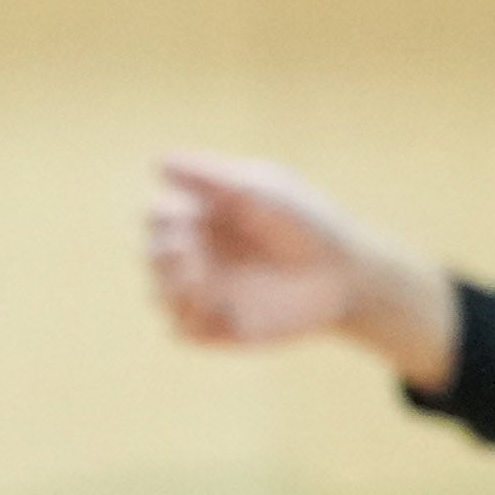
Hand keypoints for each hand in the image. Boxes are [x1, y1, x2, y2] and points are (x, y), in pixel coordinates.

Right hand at [145, 153, 459, 389]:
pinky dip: (189, 320)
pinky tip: (212, 311)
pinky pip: (182, 331)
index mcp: (204, 216)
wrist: (344, 276)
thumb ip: (210, 178)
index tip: (184, 218)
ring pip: (159, 295)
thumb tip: (157, 162)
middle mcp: (198, 253)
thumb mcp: (261, 191)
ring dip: (172, 289)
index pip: (157, 215)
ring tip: (199, 286)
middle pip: (150, 254)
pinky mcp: (216, 328)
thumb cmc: (307, 224)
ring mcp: (205, 293)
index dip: (160, 218)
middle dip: (162, 255)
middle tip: (188, 254)